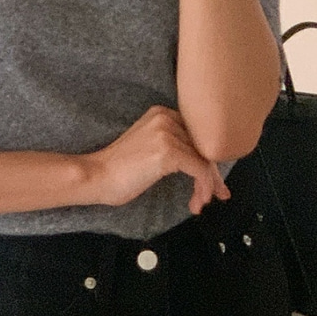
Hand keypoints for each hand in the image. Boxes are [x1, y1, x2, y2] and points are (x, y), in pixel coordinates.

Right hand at [83, 105, 230, 213]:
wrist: (97, 175)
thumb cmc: (119, 168)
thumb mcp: (149, 146)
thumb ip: (173, 143)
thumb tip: (204, 161)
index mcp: (161, 113)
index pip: (197, 133)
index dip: (208, 157)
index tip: (213, 178)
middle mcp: (166, 118)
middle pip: (204, 145)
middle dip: (213, 173)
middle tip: (218, 193)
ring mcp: (167, 133)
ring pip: (205, 159)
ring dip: (208, 185)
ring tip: (201, 202)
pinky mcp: (168, 152)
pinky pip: (200, 170)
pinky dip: (204, 188)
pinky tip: (197, 202)